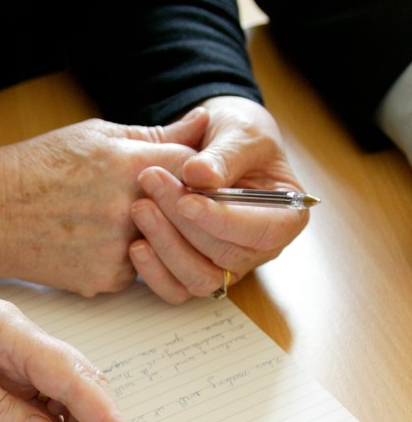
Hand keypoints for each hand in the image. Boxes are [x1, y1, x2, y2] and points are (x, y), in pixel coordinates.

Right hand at [0, 114, 206, 296]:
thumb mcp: (96, 136)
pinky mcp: (105, 280)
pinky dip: (123, 260)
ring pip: (162, 245)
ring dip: (153, 235)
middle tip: (162, 202)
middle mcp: (128, 210)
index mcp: (130, 165)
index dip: (200, 171)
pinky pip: (134, 272)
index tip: (196, 174)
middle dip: (181, 206)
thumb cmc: (37, 169)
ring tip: (114, 218)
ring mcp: (117, 250)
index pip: (197, 169)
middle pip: (187, 213)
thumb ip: (154, 136)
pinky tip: (94, 244)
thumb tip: (204, 122)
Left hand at [130, 97, 309, 302]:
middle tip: (151, 182)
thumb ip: (225, 155)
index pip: (262, 232)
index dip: (223, 221)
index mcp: (285, 217)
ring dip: (166, 246)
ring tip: (140, 207)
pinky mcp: (195, 273)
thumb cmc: (238, 137)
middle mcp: (258, 250)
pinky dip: (154, 272)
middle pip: (225, 255)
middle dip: (184, 223)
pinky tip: (135, 244)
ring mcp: (227, 267)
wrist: (214, 142)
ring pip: (199, 278)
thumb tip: (201, 176)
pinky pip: (176, 289)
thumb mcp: (240, 133)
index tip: (187, 200)